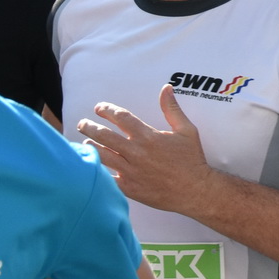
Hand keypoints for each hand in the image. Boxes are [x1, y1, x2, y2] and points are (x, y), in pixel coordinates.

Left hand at [78, 86, 218, 214]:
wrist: (194, 190)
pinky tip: (91, 165)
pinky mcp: (128, 187)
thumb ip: (172, 109)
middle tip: (83, 123)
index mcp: (148, 136)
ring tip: (85, 142)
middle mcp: (135, 152)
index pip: (121, 117)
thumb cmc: (192, 160)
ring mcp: (130, 170)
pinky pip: (105, 177)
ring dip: (89, 146)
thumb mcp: (187, 130)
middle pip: (103, 135)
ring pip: (100, 155)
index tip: (100, 108)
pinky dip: (96, 170)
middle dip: (89, 126)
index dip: (107, 110)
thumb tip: (166, 88)